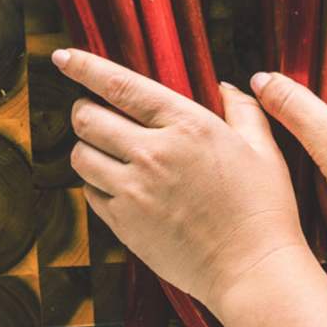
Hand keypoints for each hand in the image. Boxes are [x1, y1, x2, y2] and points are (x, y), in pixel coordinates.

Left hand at [53, 49, 306, 310]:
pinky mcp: (124, 224)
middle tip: (95, 115)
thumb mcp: (263, 148)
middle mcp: (154, 154)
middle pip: (87, 119)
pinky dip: (96, 184)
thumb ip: (243, 110)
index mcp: (187, 125)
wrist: (253, 269)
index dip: (85, 67)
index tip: (63, 57)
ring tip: (107, 152)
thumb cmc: (263, 208)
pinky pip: (90, 194)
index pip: (120, 85)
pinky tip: (118, 185)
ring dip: (87, 149)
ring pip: (80, 157)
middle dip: (85, 112)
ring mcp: (135, 191)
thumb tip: (227, 87)